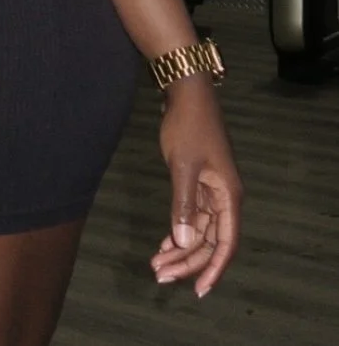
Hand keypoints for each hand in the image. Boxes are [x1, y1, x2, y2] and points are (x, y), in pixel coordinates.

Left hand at [151, 76, 242, 296]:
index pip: (225, 244)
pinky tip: (164, 243)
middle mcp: (224, 198)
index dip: (213, 269)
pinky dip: (178, 230)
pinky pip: (191, 216)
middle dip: (187, 261)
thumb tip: (184, 241)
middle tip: (160, 276)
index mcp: (229, 197)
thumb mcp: (184, 166)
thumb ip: (183, 204)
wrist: (186, 94)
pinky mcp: (198, 182)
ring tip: (157, 265)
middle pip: (209, 241)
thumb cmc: (187, 127)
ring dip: (179, 248)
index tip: (198, 290)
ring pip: (199, 230)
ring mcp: (211, 190)